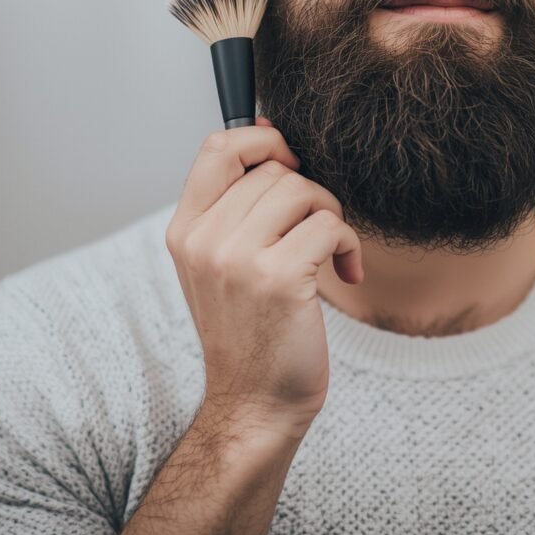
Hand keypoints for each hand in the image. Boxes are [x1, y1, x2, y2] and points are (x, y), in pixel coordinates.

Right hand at [166, 117, 362, 436]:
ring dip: (329, 216)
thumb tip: (270, 130)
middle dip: (310, 194)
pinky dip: (349, 246)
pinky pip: (331, 225)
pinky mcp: (277, 278)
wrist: (255, 404)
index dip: (263, 141)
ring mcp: (236, 259)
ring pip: (304, 190)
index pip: (217, 146)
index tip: (290, 165)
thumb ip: (236, 203)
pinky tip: (345, 274)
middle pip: (275, 169)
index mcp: (185, 231)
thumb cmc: (251, 328)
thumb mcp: (222, 262)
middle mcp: (203, 240)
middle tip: (314, 233)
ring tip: (326, 253)